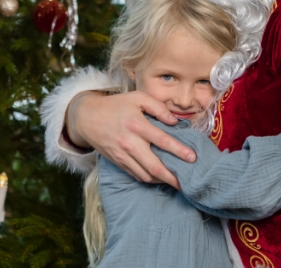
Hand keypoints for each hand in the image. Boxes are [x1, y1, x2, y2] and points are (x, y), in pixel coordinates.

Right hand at [67, 90, 195, 188]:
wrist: (87, 117)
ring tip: (176, 182)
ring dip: (162, 181)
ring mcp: (123, 155)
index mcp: (137, 125)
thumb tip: (174, 121)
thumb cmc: (116, 105)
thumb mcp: (137, 98)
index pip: (162, 141)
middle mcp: (130, 143)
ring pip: (145, 174)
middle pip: (155, 165)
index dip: (179, 150)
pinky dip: (149, 179)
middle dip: (172, 177)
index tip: (192, 158)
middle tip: (187, 182)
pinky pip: (136, 175)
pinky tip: (160, 178)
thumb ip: (158, 107)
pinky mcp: (118, 162)